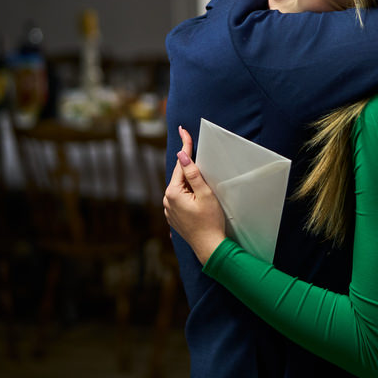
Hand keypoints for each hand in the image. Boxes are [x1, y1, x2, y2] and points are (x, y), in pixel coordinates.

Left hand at [163, 125, 226, 264]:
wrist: (209, 247)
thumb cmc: (210, 221)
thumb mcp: (205, 194)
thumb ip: (193, 174)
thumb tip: (182, 156)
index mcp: (173, 193)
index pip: (180, 164)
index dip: (185, 146)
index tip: (183, 130)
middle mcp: (166, 200)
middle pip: (180, 176)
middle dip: (189, 167)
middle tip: (197, 156)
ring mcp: (169, 210)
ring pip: (180, 188)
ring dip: (190, 183)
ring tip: (204, 189)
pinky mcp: (174, 217)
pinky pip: (180, 199)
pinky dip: (188, 194)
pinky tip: (197, 198)